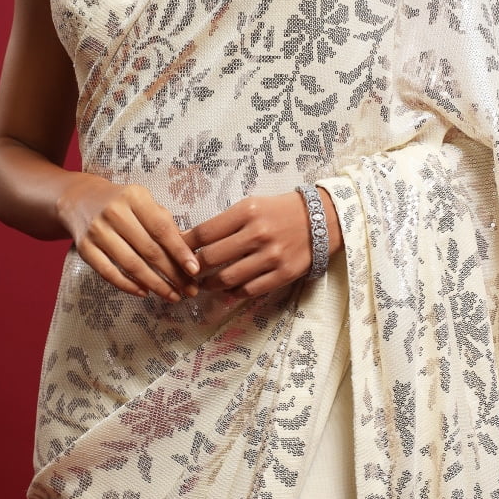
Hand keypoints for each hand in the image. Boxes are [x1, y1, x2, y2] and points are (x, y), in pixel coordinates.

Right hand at [57, 174, 199, 301]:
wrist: (79, 199)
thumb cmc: (121, 203)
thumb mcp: (143, 202)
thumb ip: (164, 224)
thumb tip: (188, 254)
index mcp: (134, 197)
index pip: (162, 228)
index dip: (180, 251)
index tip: (194, 270)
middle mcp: (114, 212)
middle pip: (149, 250)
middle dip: (173, 274)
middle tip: (189, 290)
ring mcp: (97, 231)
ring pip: (131, 265)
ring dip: (155, 284)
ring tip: (173, 295)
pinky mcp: (84, 248)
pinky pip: (109, 273)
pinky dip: (129, 286)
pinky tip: (145, 292)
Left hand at [181, 188, 342, 301]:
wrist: (321, 219)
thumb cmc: (279, 210)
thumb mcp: (251, 205)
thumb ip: (225, 222)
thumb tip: (191, 240)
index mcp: (247, 211)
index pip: (205, 232)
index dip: (185, 244)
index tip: (176, 251)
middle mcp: (258, 233)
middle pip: (211, 257)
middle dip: (193, 268)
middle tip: (186, 272)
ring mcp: (271, 256)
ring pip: (228, 278)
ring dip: (210, 284)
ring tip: (203, 283)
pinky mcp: (283, 274)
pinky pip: (250, 290)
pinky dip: (233, 293)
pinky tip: (227, 290)